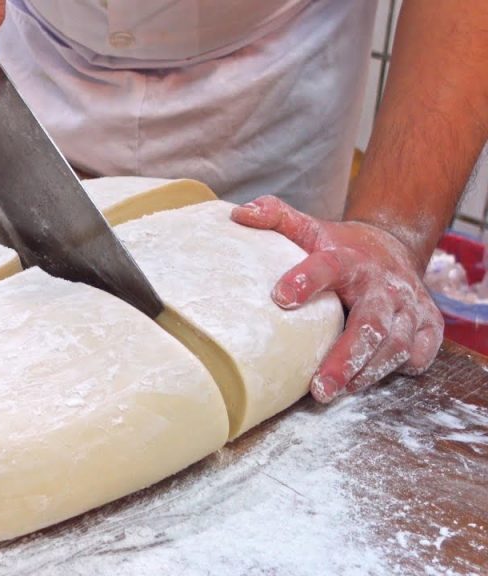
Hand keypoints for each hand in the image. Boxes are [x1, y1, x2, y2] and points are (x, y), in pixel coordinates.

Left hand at [231, 195, 443, 402]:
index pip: (330, 266)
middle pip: (371, 324)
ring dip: (367, 371)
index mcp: (351, 260)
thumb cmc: (339, 248)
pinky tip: (372, 380)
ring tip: (336, 392)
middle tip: (319, 386)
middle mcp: (384, 284)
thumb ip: (276, 217)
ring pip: (396, 344)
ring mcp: (409, 306)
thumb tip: (240, 214)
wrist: (391, 246)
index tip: (280, 298)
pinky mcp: (428, 324)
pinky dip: (401, 368)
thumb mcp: (308, 229)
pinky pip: (421, 353)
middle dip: (345, 357)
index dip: (306, 279)